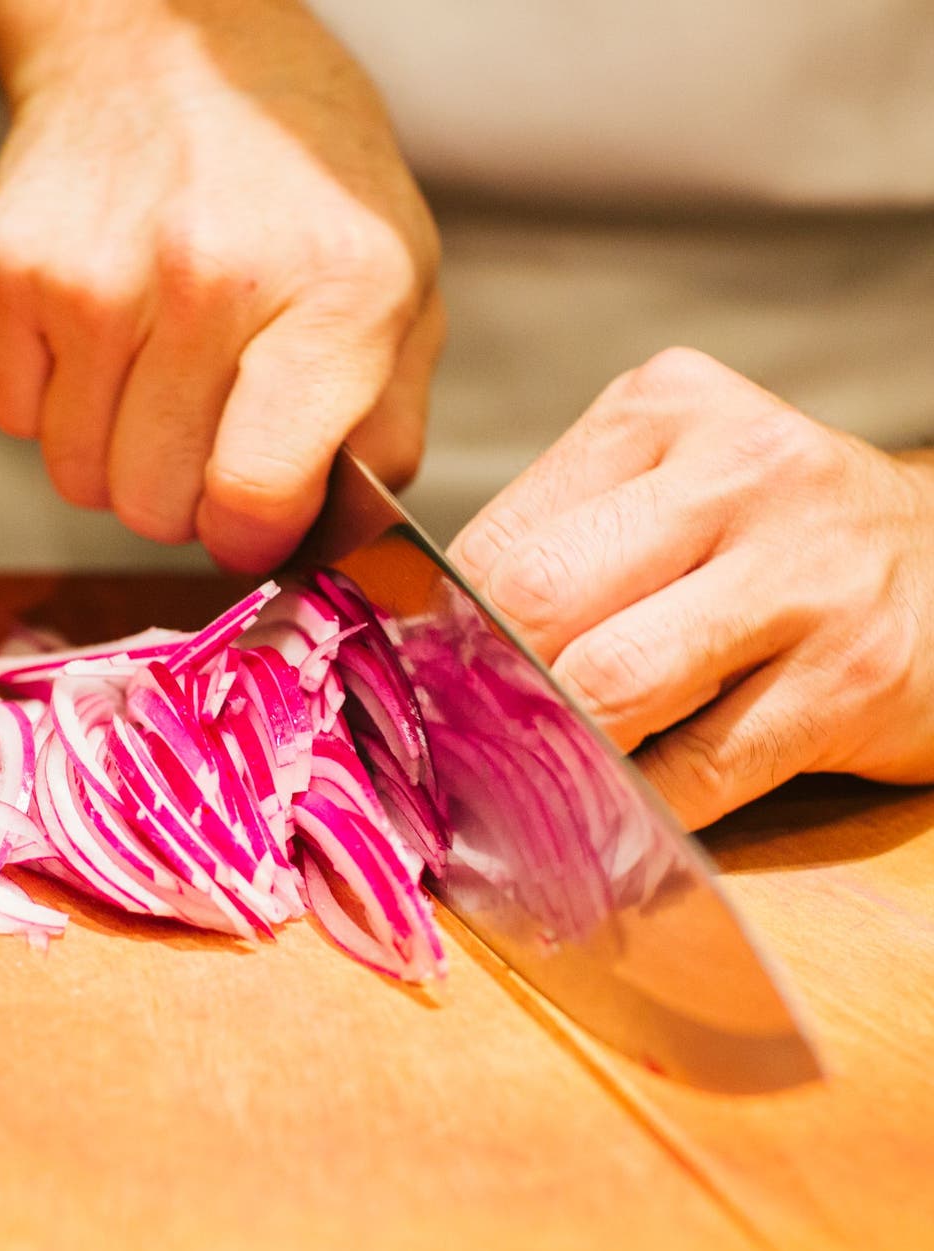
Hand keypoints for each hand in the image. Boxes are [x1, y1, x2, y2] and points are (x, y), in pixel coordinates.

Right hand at [0, 0, 441, 570]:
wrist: (171, 45)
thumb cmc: (303, 190)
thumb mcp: (404, 294)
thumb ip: (385, 434)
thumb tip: (325, 541)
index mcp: (335, 294)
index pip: (256, 494)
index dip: (250, 538)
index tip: (251, 520)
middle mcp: (209, 278)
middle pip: (157, 506)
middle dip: (187, 497)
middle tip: (211, 427)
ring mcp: (93, 271)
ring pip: (80, 478)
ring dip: (119, 455)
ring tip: (159, 373)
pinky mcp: (5, 265)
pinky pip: (16, 420)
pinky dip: (56, 404)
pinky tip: (101, 336)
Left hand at [449, 347, 933, 828]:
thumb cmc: (774, 535)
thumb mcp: (672, 485)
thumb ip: (567, 540)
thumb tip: (438, 646)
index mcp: (665, 410)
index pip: (502, 536)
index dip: (444, 627)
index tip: (427, 682)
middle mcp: (740, 472)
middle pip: (542, 602)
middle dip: (488, 688)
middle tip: (465, 737)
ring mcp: (804, 576)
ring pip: (613, 687)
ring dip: (556, 749)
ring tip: (537, 771)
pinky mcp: (852, 679)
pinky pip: (699, 769)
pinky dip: (638, 807)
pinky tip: (618, 811)